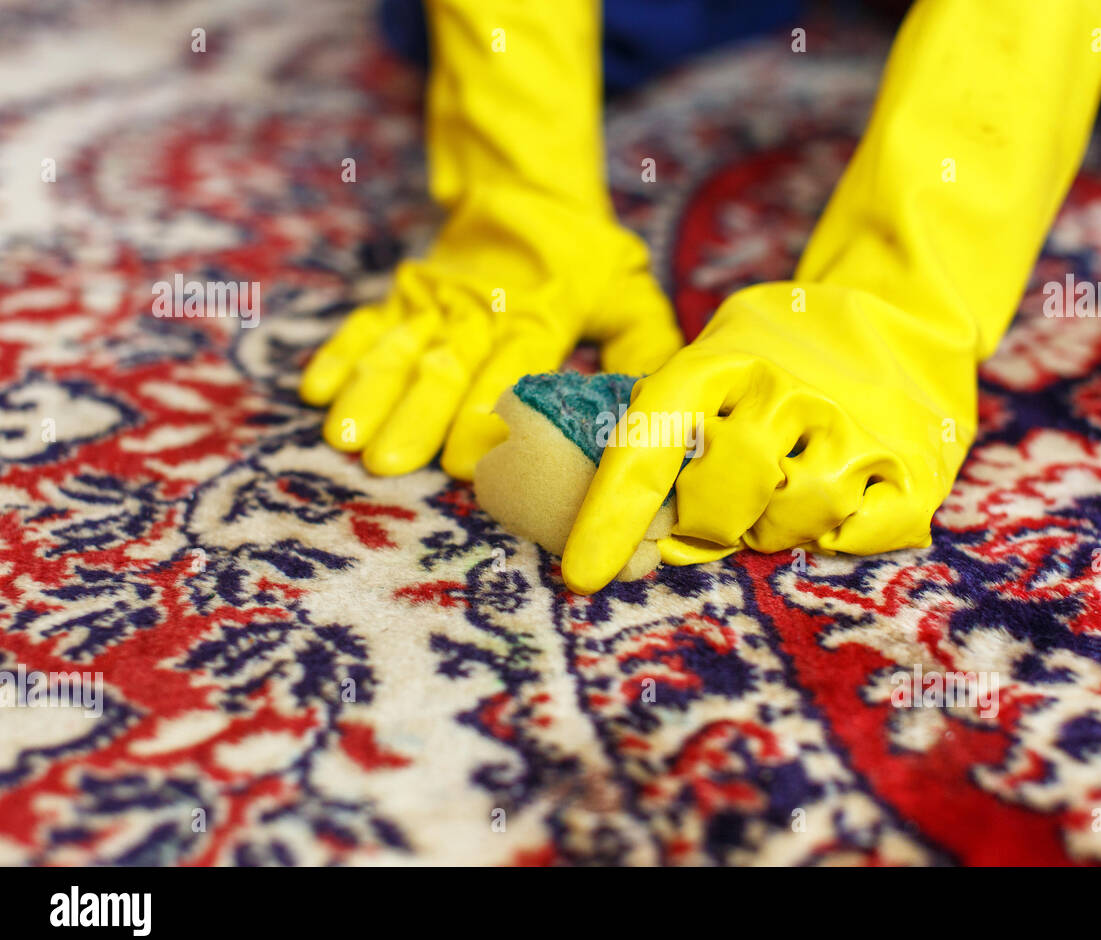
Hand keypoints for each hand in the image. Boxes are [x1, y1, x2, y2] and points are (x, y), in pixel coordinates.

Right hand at [299, 186, 680, 479]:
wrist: (529, 189)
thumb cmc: (588, 258)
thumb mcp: (629, 292)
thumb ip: (643, 346)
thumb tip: (659, 406)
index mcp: (540, 312)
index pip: (511, 369)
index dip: (486, 416)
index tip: (465, 463)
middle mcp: (482, 307)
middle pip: (445, 365)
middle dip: (414, 416)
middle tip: (387, 463)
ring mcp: (438, 299)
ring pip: (400, 347)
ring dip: (370, 393)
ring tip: (343, 437)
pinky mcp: (408, 292)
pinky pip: (370, 322)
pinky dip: (342, 353)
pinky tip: (315, 390)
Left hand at [560, 282, 973, 593]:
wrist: (903, 314)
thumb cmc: (781, 355)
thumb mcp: (717, 358)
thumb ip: (667, 423)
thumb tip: (609, 513)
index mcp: (724, 363)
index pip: (650, 443)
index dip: (613, 513)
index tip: (583, 574)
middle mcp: (788, 393)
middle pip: (718, 503)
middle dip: (706, 522)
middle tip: (721, 503)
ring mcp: (855, 432)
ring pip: (788, 522)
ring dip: (774, 526)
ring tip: (783, 489)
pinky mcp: (912, 473)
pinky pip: (852, 538)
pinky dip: (834, 534)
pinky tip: (837, 501)